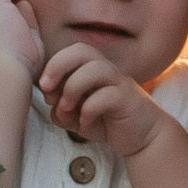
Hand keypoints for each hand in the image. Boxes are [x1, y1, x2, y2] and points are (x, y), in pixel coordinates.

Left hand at [40, 44, 165, 156]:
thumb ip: (62, 110)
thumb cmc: (109, 122)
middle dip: (58, 65)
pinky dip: (89, 109)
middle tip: (47, 88)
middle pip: (82, 50)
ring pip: (94, 69)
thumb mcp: (77, 117)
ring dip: (73, 88)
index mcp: (93, 70)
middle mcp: (106, 72)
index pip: (71, 52)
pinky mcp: (127, 100)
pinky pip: (107, 95)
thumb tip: (52, 104)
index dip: (53, 65)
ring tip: (67, 108)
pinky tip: (85, 123)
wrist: (142, 137)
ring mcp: (119, 84)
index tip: (44, 88)